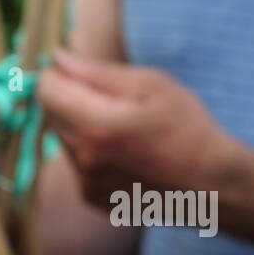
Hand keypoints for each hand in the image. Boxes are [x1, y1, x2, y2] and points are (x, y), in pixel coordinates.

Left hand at [37, 48, 239, 207]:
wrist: (208, 184)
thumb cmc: (186, 126)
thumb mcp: (151, 84)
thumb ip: (96, 72)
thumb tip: (56, 58)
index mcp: (98, 126)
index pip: (46, 91)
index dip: (57, 75)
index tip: (75, 71)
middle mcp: (84, 158)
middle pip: (50, 115)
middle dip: (69, 99)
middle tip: (108, 98)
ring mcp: (84, 181)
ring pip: (62, 139)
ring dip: (79, 126)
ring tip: (120, 127)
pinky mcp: (89, 196)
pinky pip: (75, 163)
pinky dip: (89, 151)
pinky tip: (122, 152)